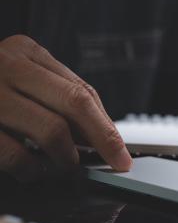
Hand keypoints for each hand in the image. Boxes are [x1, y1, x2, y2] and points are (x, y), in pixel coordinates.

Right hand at [0, 35, 131, 181]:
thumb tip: (101, 133)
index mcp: (27, 52)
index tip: (121, 151)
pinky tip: (34, 170)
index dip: (107, 126)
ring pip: (51, 131)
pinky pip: (15, 153)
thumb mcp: (22, 77)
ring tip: (66, 167)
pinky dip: (32, 168)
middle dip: (103, 140)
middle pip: (75, 104)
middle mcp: (7, 65)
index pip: (82, 91)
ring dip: (66, 158)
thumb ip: (56, 96)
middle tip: (114, 163)